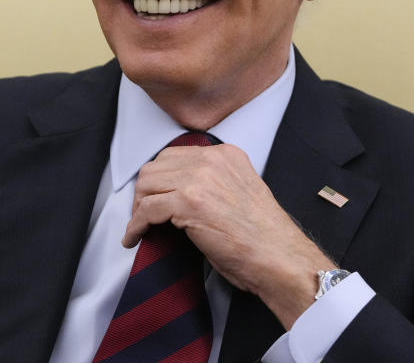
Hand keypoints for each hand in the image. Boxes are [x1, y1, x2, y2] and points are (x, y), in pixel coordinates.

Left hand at [123, 143, 336, 328]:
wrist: (279, 257)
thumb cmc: (263, 237)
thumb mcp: (240, 190)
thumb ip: (214, 181)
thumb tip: (179, 191)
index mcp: (226, 154)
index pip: (176, 155)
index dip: (161, 177)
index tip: (154, 196)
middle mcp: (211, 160)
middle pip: (156, 165)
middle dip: (145, 190)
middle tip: (143, 213)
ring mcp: (198, 179)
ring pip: (147, 184)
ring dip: (138, 207)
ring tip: (139, 226)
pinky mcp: (187, 203)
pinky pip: (146, 209)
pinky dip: (135, 225)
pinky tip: (134, 238)